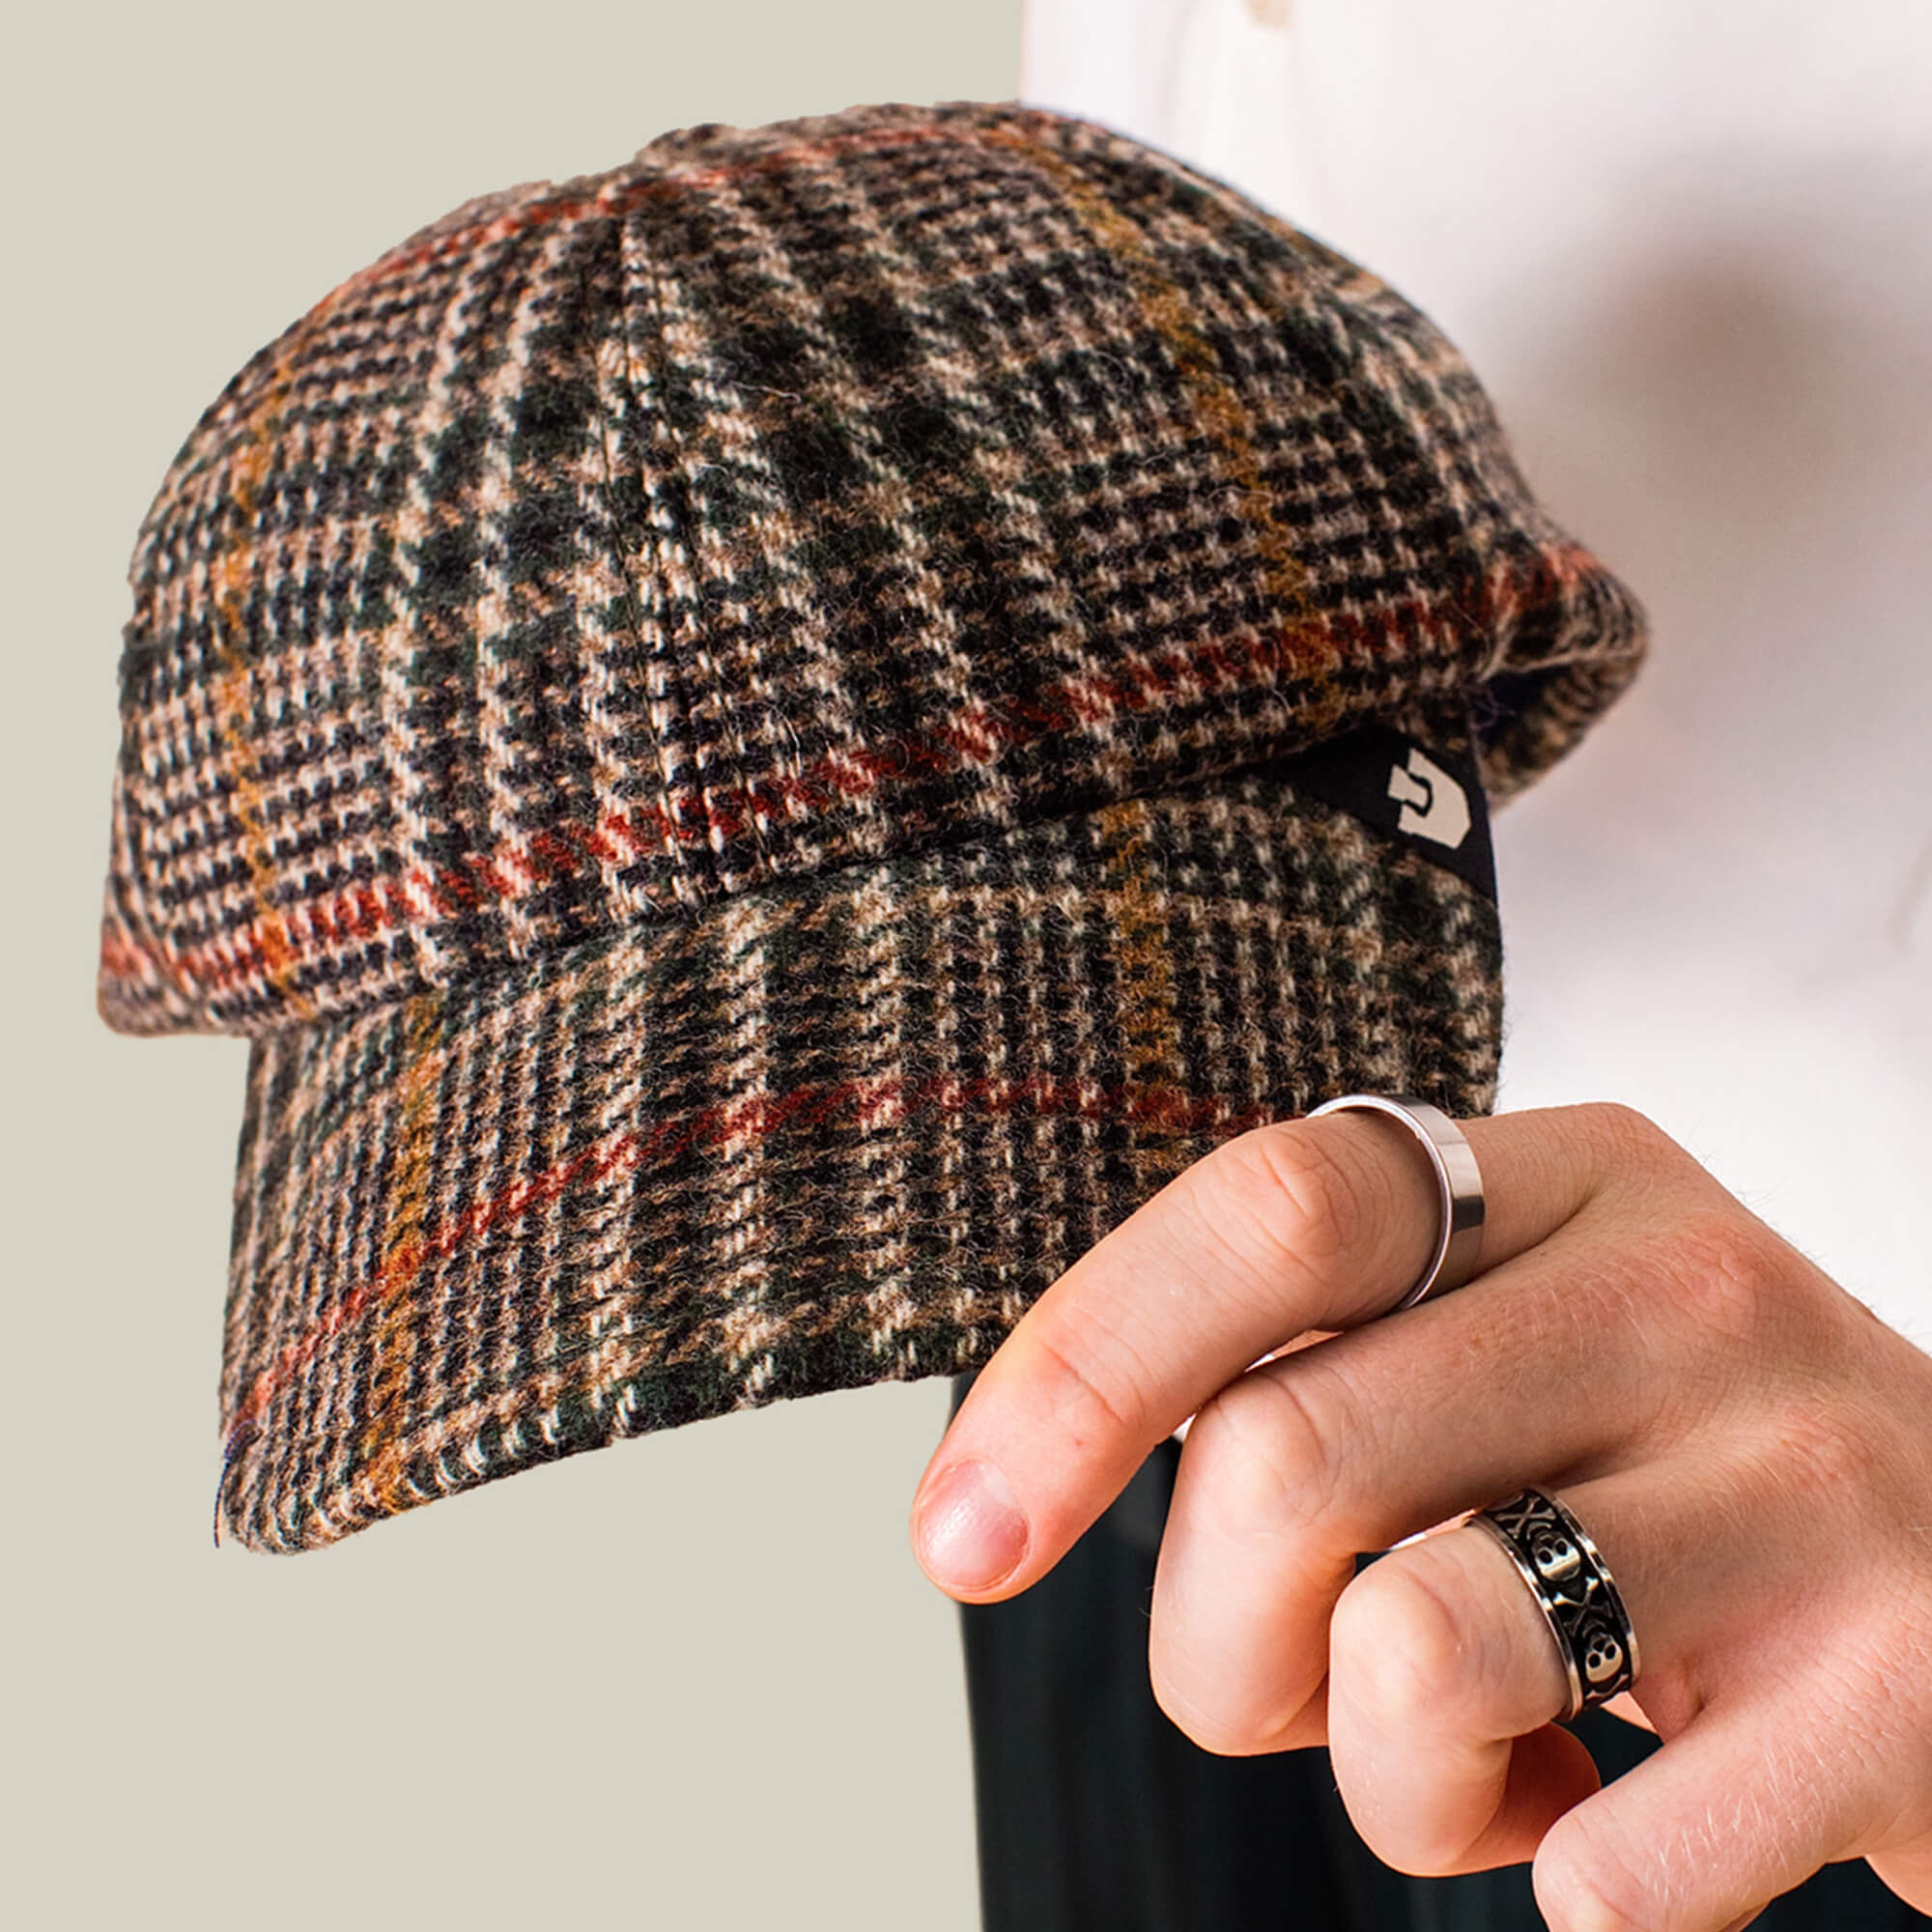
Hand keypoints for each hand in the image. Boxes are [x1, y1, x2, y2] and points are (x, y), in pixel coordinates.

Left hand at [908, 1101, 1931, 1929]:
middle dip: (1218, 1645)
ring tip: (1497, 1747)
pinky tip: (1641, 1810)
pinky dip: (1557, 1883)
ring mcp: (1811, 1481)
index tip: (957, 1539)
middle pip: (1287, 1456)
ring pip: (1410, 1653)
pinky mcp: (1906, 1687)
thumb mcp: (1516, 1349)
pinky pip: (1597, 1872)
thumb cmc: (1675, 1479)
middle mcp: (1689, 1286)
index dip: (1083, 1365)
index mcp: (1567, 1179)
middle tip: (1306, 1687)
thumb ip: (1315, 1364)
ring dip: (1387, 1780)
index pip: (1274, 1211)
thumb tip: (1010, 1483)